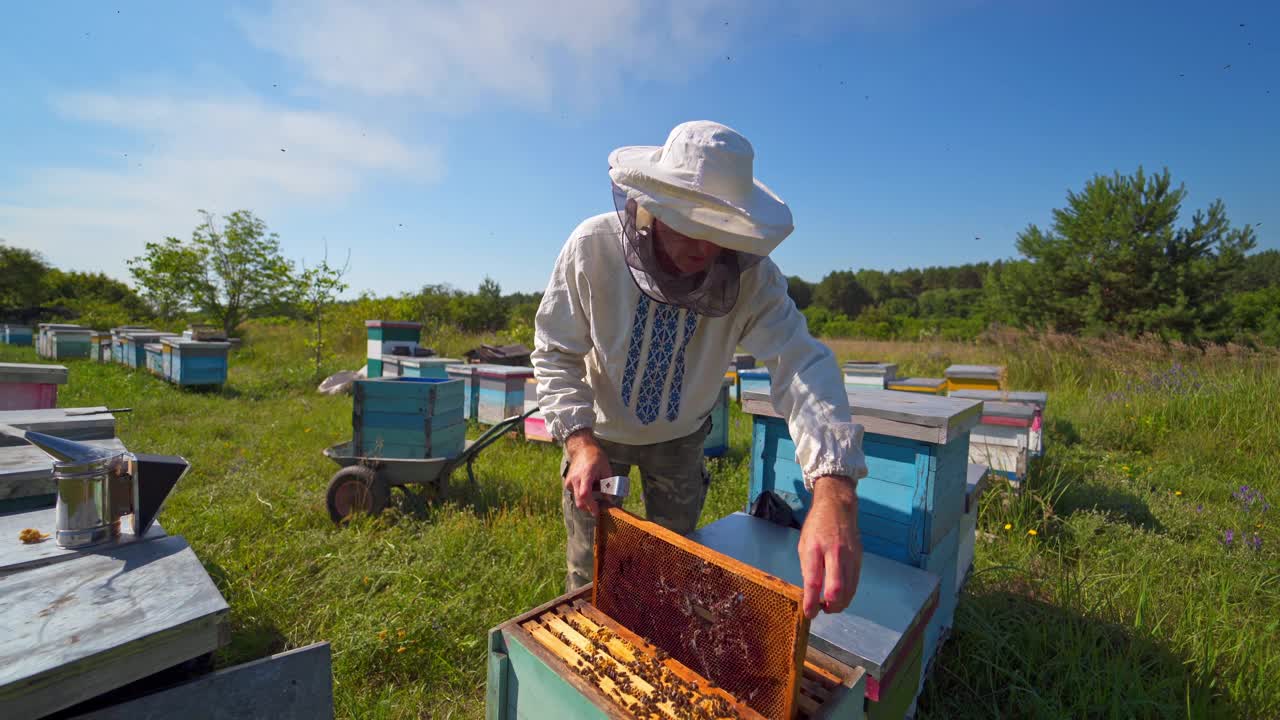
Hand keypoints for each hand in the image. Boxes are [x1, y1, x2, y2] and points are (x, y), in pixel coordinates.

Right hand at [564, 429, 611, 514]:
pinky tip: (589, 484)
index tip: (597, 513)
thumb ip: (608, 486)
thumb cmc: (596, 457)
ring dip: (588, 499)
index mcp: (585, 475)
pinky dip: (584, 494)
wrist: (581, 449)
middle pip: (580, 501)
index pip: (585, 495)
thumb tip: (609, 500)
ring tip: (595, 486)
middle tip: (599, 506)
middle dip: (590, 507)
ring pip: (578, 499)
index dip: (591, 506)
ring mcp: (569, 482)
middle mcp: (575, 480)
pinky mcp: (567, 483)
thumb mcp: (606, 470)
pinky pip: (576, 494)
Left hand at [797, 475, 861, 618]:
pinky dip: (848, 594)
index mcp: (815, 548)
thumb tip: (811, 591)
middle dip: (830, 606)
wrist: (838, 507)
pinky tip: (840, 596)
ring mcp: (850, 556)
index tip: (809, 614)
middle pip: (836, 588)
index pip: (813, 581)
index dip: (811, 601)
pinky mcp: (859, 558)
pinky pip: (855, 582)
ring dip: (840, 603)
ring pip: (849, 589)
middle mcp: (834, 553)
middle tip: (822, 610)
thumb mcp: (804, 544)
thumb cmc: (817, 526)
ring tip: (830, 606)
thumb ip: (807, 567)